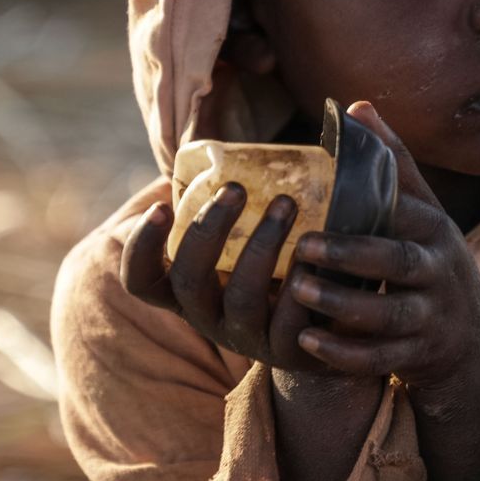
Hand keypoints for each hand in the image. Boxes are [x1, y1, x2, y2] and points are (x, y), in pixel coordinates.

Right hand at [121, 184, 328, 373]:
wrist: (337, 322)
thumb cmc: (286, 259)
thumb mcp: (254, 228)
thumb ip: (241, 189)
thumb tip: (258, 129)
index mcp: (189, 289)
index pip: (142, 280)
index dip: (142, 247)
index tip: (162, 205)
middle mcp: (209, 316)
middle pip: (188, 280)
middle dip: (208, 229)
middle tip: (235, 188)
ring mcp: (247, 337)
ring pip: (239, 296)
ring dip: (260, 245)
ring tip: (286, 203)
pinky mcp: (289, 351)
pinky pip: (287, 323)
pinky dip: (298, 282)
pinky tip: (313, 251)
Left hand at [288, 102, 479, 411]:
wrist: (467, 338)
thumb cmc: (429, 257)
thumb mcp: (422, 210)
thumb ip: (392, 164)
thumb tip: (356, 106)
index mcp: (435, 230)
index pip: (407, 212)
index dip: (368, 205)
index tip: (320, 200)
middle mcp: (438, 273)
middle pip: (400, 263)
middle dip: (353, 257)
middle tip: (303, 247)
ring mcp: (431, 318)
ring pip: (390, 316)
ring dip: (343, 306)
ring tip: (298, 293)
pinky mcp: (418, 356)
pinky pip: (382, 359)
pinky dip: (345, 354)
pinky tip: (306, 341)